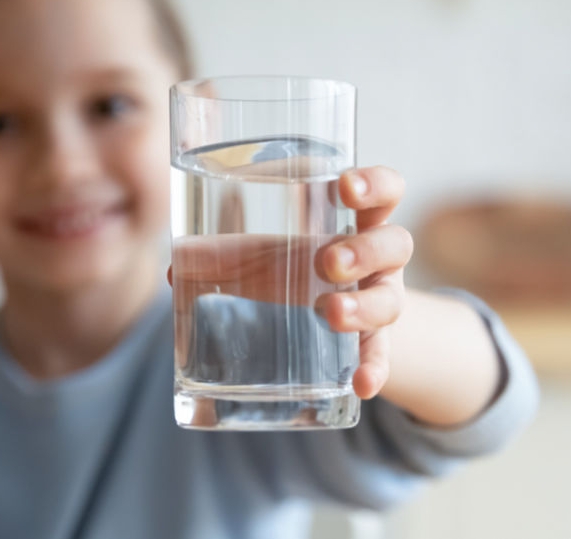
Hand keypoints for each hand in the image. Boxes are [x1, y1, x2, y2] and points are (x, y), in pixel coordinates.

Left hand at [167, 166, 412, 400]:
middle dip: (364, 250)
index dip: (375, 184)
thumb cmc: (296, 268)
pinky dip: (375, 370)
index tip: (346, 188)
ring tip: (330, 313)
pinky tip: (362, 385)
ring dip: (364, 307)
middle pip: (395, 244)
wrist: (335, 317)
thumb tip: (175, 264)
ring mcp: (382, 300)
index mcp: (357, 221)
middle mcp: (379, 259)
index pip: (386, 190)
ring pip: (392, 300)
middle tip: (327, 260)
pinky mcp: (377, 342)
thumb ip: (223, 256)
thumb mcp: (264, 257)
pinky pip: (383, 356)